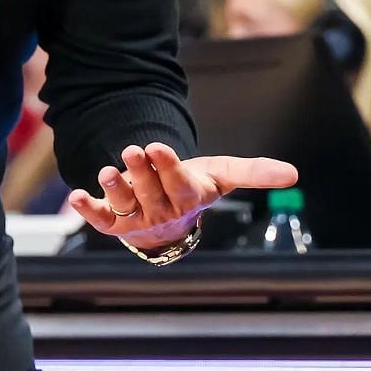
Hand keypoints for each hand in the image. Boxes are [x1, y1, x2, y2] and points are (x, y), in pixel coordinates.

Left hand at [67, 142, 298, 250]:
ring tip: (107, 170)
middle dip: (141, 171)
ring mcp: (136, 219)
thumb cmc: (196, 189)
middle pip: (150, 191)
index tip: (157, 147)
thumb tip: (294, 174)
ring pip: (125, 205)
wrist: (169, 218)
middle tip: (132, 150)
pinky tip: (76, 197)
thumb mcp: (223, 176)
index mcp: (188, 198)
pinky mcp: (113, 223)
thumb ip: (254, 172)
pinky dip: (87, 210)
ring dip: (115, 188)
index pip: (179, 184)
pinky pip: (99, 219)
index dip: (167, 167)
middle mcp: (161, 211)